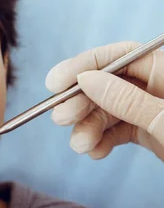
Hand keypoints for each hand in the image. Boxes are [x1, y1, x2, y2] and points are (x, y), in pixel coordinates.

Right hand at [46, 41, 163, 160]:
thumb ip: (127, 99)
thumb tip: (85, 79)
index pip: (119, 56)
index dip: (84, 65)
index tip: (54, 82)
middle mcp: (156, 87)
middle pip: (107, 84)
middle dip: (80, 102)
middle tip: (61, 118)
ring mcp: (151, 110)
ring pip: (108, 110)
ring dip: (87, 127)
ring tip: (81, 145)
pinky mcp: (150, 132)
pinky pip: (118, 131)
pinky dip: (102, 141)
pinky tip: (95, 151)